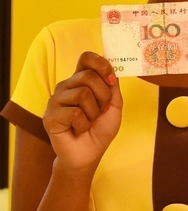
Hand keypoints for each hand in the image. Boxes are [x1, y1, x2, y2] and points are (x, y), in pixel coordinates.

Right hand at [42, 51, 121, 172]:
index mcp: (80, 80)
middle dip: (103, 96)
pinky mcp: (49, 116)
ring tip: (88, 122)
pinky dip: (83, 124)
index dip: (101, 64)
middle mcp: (66, 86)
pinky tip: (78, 129)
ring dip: (94, 113)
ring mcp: (55, 100)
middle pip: (88, 76)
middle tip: (101, 111)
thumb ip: (112, 85)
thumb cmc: (100, 128)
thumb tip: (110, 68)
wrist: (89, 153)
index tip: (111, 80)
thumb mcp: (114, 104)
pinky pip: (74, 113)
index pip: (86, 58)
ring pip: (82, 94)